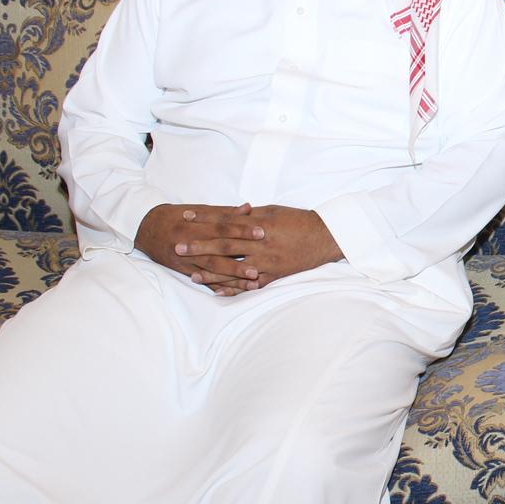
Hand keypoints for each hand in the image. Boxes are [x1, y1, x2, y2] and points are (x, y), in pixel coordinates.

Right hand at [136, 203, 264, 294]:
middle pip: (218, 251)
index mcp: (195, 225)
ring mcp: (186, 259)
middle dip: (239, 258)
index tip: (262, 231)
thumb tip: (249, 208)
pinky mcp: (184, 270)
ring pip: (212, 269)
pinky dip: (218, 286)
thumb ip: (224, 212)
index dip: (242, 229)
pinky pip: (203, 280)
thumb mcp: (199, 211)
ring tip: (252, 279)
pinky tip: (233, 291)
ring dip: (232, 276)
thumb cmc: (177, 216)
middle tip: (260, 264)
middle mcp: (190, 243)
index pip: (222, 227)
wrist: (147, 228)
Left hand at [175, 203, 341, 289]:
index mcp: (260, 224)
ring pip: (235, 269)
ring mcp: (267, 262)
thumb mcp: (273, 211)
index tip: (186, 217)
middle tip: (179, 247)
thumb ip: (250, 215)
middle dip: (200, 246)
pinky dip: (235, 289)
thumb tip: (229, 212)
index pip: (226, 220)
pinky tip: (219, 292)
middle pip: (225, 245)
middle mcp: (261, 244)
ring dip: (213, 273)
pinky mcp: (274, 275)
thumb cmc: (298, 220)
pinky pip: (251, 285)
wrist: (324, 237)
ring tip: (193, 275)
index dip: (205, 218)